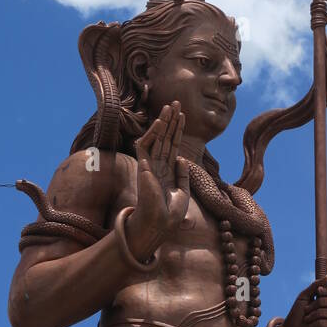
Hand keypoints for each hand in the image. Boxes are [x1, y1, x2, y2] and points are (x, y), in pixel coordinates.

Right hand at [127, 101, 190, 259]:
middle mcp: (157, 166)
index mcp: (167, 171)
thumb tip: (183, 159)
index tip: (183, 116)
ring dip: (164, 122)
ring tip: (171, 106)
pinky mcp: (143, 167)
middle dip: (171, 121)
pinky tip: (161, 122)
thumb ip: (182, 176)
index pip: (173, 146)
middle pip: (165, 138)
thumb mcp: (182, 192)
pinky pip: (146, 146)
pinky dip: (153, 134)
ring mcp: (150, 165)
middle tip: (177, 103)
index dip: (178, 130)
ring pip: (157, 138)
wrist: (160, 223)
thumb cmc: (170, 214)